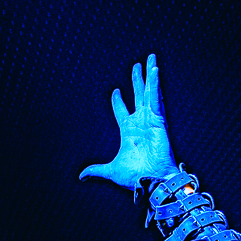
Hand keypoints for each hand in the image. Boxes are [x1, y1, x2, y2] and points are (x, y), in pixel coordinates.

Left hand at [80, 53, 176, 189]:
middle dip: (138, 80)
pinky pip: (156, 99)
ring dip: (149, 75)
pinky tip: (155, 71)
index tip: (115, 91)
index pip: (122, 111)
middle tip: (138, 64)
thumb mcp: (111, 171)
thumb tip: (82, 176)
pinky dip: (156, 85)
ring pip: (149, 92)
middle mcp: (140, 123)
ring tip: (150, 59)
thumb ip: (97, 170)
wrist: (151, 181)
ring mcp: (150, 120)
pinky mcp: (159, 121)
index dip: (118, 101)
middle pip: (138, 96)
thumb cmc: (135, 177)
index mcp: (129, 132)